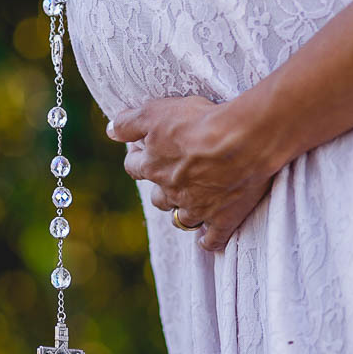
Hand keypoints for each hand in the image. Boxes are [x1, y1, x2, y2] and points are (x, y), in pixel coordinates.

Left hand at [107, 96, 278, 251]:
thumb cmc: (198, 122)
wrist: (242, 140)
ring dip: (181, 211)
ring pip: (180, 218)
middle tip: (171, 176)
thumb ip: (128, 123)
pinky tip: (207, 239)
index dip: (136, 158)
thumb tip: (110, 131)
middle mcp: (171, 191)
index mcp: (153, 167)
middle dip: (161, 188)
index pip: (134, 167)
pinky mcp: (223, 219)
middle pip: (158, 197)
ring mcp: (197, 208)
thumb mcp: (155, 112)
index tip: (142, 151)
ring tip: (188, 203)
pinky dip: (208, 240)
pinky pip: (211, 239)